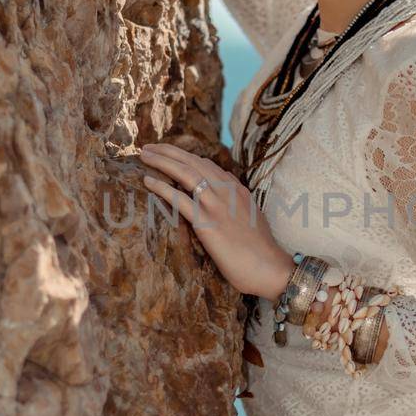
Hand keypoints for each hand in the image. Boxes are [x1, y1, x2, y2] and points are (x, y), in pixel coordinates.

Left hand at [138, 141, 293, 299]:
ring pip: (186, 174)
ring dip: (162, 161)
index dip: (185, 156)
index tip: (168, 152)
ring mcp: (217, 206)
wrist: (270, 268)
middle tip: (148, 147)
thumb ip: (237, 201)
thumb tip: (225, 189)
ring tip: (144, 155)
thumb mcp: (252, 217)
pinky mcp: (208, 224)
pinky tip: (148, 180)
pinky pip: (180, 200)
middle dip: (169, 152)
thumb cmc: (261, 250)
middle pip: (193, 162)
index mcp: (237, 190)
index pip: (207, 164)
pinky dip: (162, 187)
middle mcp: (227, 192)